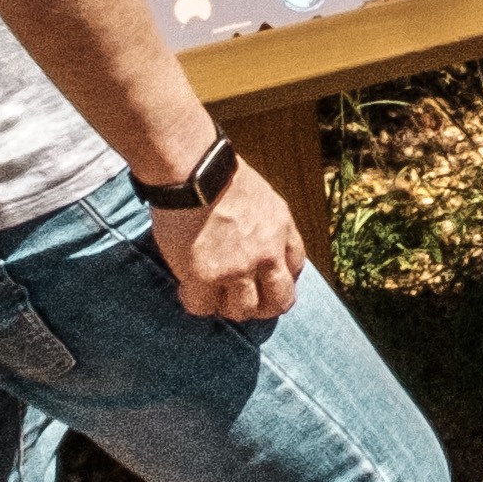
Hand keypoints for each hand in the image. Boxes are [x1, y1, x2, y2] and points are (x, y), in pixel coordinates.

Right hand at [148, 165, 308, 318]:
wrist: (194, 170)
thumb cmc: (219, 174)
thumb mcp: (263, 196)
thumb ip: (266, 224)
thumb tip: (254, 244)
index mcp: (282, 230)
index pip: (296, 268)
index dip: (278, 278)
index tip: (263, 279)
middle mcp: (267, 254)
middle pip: (279, 302)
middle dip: (262, 307)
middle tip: (240, 300)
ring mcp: (238, 269)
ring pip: (242, 311)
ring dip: (226, 306)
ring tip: (211, 293)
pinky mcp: (206, 277)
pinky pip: (203, 307)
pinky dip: (195, 301)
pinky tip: (187, 287)